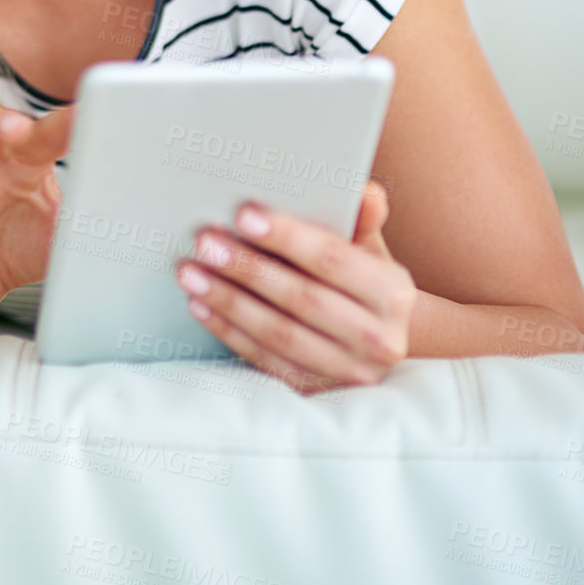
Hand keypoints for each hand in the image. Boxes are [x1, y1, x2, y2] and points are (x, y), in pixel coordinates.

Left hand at [174, 180, 415, 392]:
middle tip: (205, 242)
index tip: (243, 214)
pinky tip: (201, 305)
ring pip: (279, 333)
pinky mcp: (317, 392)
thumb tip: (365, 192)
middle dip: (247, 268)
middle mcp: (378, 339)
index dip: (287, 236)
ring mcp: (348, 372)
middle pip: (301, 298)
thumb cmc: (363, 282)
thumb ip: (362, 219)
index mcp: (392, 293)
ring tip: (191, 272)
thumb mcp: (371, 249)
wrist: (377, 342)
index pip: (333, 259)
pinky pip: (265, 360)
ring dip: (228, 301)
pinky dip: (229, 331)